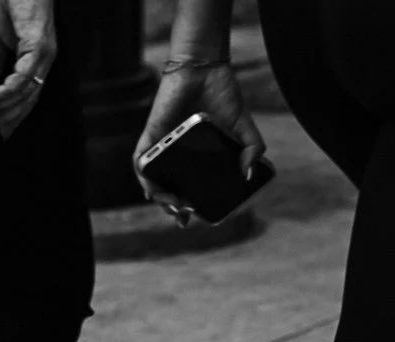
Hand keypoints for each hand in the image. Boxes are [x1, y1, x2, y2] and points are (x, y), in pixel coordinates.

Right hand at [0, 0, 55, 140]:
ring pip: (25, 92)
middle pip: (26, 101)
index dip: (11, 116)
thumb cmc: (14, 2)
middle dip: (4, 118)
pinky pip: (24, 74)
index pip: (26, 98)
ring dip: (1, 107)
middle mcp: (44, 64)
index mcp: (37, 64)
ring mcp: (43, 55)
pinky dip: (9, 89)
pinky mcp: (38, 44)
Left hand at [134, 61, 265, 223]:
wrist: (205, 70)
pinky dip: (143, 173)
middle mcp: (180, 155)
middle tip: (183, 216)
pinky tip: (149, 188)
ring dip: (157, 196)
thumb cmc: (224, 97)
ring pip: (152, 177)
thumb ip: (253, 151)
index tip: (198, 218)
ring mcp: (165, 144)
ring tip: (171, 205)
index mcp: (201, 158)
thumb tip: (247, 175)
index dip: (194, 206)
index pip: (193, 188)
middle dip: (173, 208)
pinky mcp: (153, 133)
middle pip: (170, 187)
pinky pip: (141, 157)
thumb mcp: (246, 130)